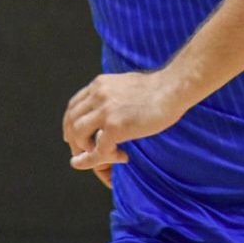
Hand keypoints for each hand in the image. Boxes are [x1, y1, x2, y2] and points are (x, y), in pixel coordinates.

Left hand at [63, 70, 186, 173]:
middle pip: (71, 121)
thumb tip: (112, 105)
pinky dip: (102, 159)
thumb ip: (114, 93)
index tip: (71, 135)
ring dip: (86, 150)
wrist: (174, 88)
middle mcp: (98, 95)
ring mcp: (105, 111)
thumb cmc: (159, 87)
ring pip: (78, 136)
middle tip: (81, 153)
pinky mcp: (114, 127)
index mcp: (100, 85)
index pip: (74, 106)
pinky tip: (122, 157)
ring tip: (103, 155)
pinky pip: (97, 150)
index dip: (70, 123)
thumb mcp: (127, 83)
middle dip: (73, 140)